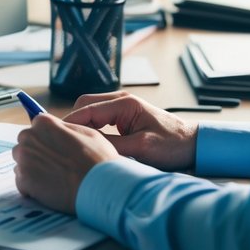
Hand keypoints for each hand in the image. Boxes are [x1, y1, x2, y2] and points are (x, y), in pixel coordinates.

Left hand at [12, 115, 119, 213]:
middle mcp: (29, 138)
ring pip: (22, 163)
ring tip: (54, 178)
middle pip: (26, 144)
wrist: (99, 188)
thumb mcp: (87, 133)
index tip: (55, 149)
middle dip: (37, 154)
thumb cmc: (97, 160)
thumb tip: (56, 129)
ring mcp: (24, 159)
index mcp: (44, 123)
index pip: (36, 127)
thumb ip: (64, 128)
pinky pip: (21, 182)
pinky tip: (49, 189)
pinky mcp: (23, 180)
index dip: (47, 139)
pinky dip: (32, 187)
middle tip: (56, 165)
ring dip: (33, 170)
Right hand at [63, 92, 197, 170]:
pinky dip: (91, 129)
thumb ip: (112, 145)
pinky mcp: (124, 117)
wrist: (193, 144)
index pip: (86, 109)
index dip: (68, 123)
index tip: (56, 137)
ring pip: (89, 112)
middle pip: (84, 106)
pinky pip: (99, 119)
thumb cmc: (173, 144)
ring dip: (81, 126)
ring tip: (74, 145)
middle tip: (64, 143)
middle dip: (72, 123)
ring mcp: (122, 107)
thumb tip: (85, 146)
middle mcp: (120, 100)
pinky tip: (89, 144)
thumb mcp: (141, 148)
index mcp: (124, 104)